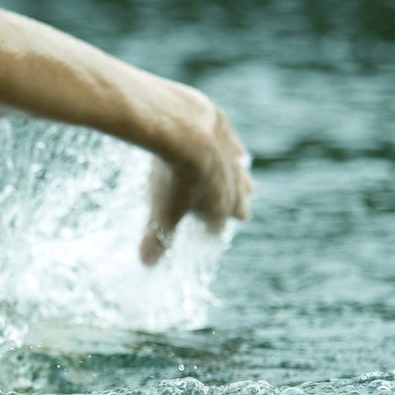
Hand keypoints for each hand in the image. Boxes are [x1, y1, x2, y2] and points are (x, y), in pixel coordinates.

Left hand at [139, 105, 253, 265]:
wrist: (184, 131)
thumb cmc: (174, 178)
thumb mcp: (161, 213)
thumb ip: (156, 239)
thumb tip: (147, 263)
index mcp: (219, 210)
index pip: (217, 231)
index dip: (208, 234)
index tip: (201, 235)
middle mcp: (233, 187)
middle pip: (239, 205)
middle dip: (234, 210)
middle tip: (235, 215)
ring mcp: (231, 159)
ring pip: (242, 177)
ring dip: (240, 183)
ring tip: (247, 188)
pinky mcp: (226, 133)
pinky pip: (235, 147)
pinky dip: (234, 152)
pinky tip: (238, 154)